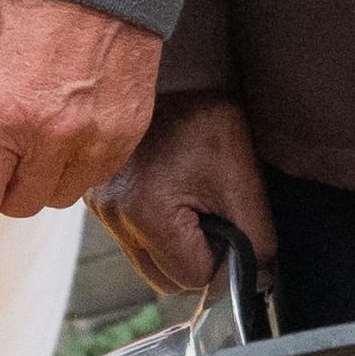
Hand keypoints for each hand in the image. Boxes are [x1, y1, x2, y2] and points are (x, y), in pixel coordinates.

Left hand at [0, 0, 160, 222]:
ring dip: (45, 179)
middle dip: (5, 187)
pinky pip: (96, 176)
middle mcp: (48, 138)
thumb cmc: (25, 11)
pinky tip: (71, 130)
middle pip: (19, 205)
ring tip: (41, 139)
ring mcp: (93, 140)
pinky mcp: (126, 135)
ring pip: (60, 197)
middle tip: (4, 156)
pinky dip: (79, 164)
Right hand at [90, 92, 276, 297]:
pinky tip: (172, 198)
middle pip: (164, 281)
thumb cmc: (206, 120)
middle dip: (198, 263)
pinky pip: (133, 238)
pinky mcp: (98, 197)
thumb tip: (255, 279)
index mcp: (146, 212)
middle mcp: (113, 215)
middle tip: (217, 224)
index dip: (223, 265)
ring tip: (194, 208)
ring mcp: (100, 207)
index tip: (233, 233)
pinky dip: (157, 232)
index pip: (192, 279)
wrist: (172, 74)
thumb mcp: (243, 180)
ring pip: (147, 262)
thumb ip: (256, 240)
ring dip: (176, 250)